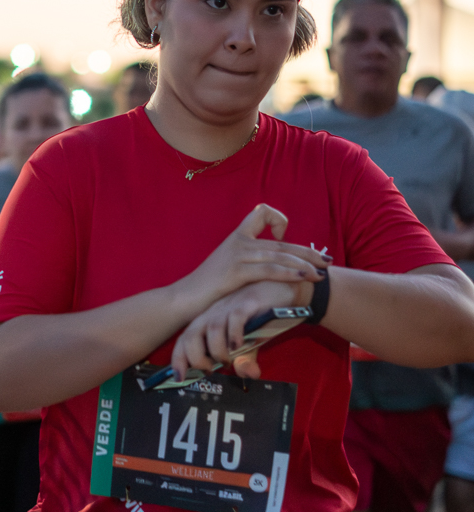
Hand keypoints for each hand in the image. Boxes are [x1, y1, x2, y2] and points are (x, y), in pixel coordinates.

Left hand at [171, 279, 311, 381]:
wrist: (286, 290)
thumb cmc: (264, 316)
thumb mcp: (252, 342)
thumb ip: (245, 358)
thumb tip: (247, 374)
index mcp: (210, 321)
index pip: (185, 340)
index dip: (178, 359)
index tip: (179, 378)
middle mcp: (215, 312)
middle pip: (190, 334)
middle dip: (194, 357)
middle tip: (208, 369)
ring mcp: (230, 305)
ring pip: (211, 328)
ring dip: (216, 350)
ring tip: (227, 361)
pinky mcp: (248, 301)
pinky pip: (235, 317)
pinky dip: (234, 334)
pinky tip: (239, 345)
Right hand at [180, 204, 330, 315]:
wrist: (184, 299)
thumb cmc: (207, 289)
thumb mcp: (228, 268)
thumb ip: (247, 262)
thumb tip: (268, 268)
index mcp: (237, 237)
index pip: (262, 212)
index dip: (279, 222)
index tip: (284, 240)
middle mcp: (239, 241)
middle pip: (281, 241)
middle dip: (308, 252)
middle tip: (327, 261)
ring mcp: (237, 255)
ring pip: (279, 255)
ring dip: (305, 264)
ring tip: (322, 273)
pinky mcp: (237, 272)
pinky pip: (270, 269)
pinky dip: (290, 272)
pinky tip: (304, 277)